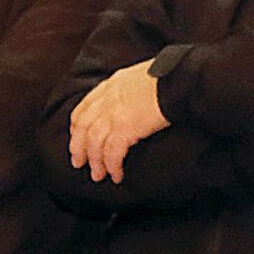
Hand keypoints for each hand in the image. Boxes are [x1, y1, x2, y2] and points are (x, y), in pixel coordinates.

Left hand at [69, 59, 169, 183]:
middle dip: (78, 147)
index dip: (77, 127)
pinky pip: (112, 152)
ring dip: (95, 162)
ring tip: (97, 175)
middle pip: (83, 128)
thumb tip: (129, 99)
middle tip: (78, 163)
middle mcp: (105, 101)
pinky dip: (112, 166)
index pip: (82, 109)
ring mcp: (113, 114)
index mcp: (108, 87)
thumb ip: (126, 89)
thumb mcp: (136, 77)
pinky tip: (116, 175)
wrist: (177, 80)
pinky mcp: (125, 128)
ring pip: (94, 143)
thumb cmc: (166, 77)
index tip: (76, 138)